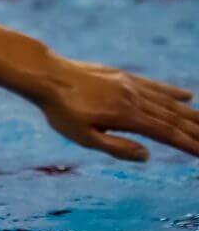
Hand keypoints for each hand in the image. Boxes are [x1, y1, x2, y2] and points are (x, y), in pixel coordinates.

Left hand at [38, 58, 197, 161]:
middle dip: (196, 131)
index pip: (166, 133)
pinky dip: (172, 92)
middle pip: (173, 117)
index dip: (188, 144)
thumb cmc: (60, 111)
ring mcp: (129, 85)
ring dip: (191, 114)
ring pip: (167, 101)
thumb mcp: (83, 136)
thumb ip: (116, 147)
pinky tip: (187, 96)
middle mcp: (134, 98)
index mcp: (126, 116)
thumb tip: (148, 155)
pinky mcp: (121, 76)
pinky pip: (153, 85)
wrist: (46, 75)